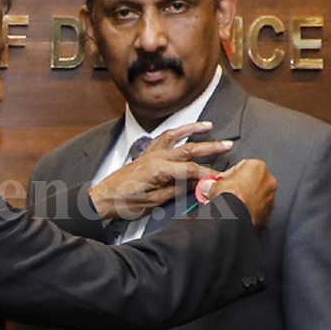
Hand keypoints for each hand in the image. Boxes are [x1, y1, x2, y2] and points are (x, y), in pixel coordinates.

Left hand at [89, 122, 233, 219]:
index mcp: (158, 169)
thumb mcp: (154, 201)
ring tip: (208, 126)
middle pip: (188, 149)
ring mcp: (149, 153)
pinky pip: (163, 139)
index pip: (190, 169)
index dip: (207, 174)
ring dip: (193, 130)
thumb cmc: (124, 203)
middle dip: (210, 147)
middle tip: (227, 145)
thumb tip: (197, 184)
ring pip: (175, 137)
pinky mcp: (145, 154)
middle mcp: (155, 157)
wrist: (103, 199)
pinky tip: (183, 131)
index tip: (220, 178)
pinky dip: (175, 133)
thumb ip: (177, 190)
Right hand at [200, 159, 276, 227]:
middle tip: (225, 192)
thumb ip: (211, 183)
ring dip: (244, 198)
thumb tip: (207, 186)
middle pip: (251, 181)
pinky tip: (238, 212)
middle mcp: (268, 180)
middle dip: (238, 186)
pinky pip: (258, 209)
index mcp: (258, 167)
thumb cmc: (230, 196)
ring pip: (256, 195)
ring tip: (230, 204)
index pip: (241, 166)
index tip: (220, 181)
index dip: (228, 174)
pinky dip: (249, 210)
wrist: (235, 217)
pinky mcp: (269, 213)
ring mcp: (271, 198)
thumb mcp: (214, 184)